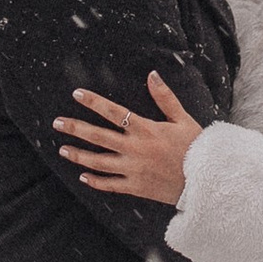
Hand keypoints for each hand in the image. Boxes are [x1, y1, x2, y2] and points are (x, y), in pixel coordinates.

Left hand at [55, 70, 204, 207]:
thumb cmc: (195, 147)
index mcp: (145, 129)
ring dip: (78, 155)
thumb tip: (152, 74)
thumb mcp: (183, 119)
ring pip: (98, 162)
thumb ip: (165, 97)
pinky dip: (95, 181)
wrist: (205, 180)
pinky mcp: (135, 187)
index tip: (77, 94)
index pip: (113, 112)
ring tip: (63, 149)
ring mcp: (133, 169)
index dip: (93, 102)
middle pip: (98, 136)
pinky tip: (83, 177)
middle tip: (57, 122)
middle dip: (75, 128)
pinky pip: (110, 185)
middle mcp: (134, 149)